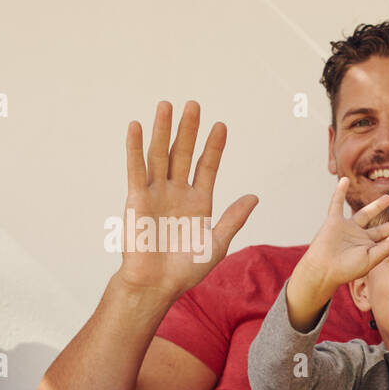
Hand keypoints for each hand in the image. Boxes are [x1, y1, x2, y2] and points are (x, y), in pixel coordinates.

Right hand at [117, 101, 257, 297]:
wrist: (158, 284)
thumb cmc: (187, 269)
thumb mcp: (218, 243)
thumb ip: (234, 218)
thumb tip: (254, 197)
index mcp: (199, 201)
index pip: (207, 167)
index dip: (214, 147)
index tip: (221, 126)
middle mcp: (177, 192)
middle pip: (184, 154)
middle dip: (189, 130)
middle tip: (194, 104)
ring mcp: (156, 193)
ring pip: (160, 155)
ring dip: (162, 131)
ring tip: (167, 105)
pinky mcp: (136, 199)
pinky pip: (136, 170)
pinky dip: (134, 148)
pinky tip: (136, 126)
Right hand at [292, 176, 388, 302]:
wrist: (324, 269)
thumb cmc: (347, 268)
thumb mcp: (371, 258)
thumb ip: (387, 248)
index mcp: (368, 249)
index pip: (387, 242)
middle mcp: (359, 238)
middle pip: (379, 229)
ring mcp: (347, 229)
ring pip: (364, 214)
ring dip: (376, 206)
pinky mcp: (334, 221)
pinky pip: (336, 203)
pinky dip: (339, 192)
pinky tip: (344, 180)